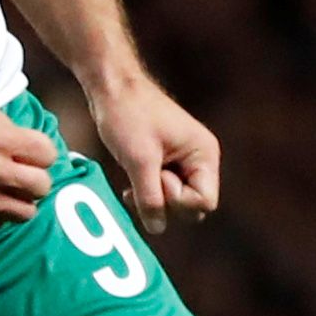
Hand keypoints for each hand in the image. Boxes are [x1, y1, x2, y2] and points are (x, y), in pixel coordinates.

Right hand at [0, 102, 56, 230]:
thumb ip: (15, 136)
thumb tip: (37, 155)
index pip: (48, 155)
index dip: (41, 153)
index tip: (31, 154)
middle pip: (42, 186)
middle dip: (35, 178)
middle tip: (21, 174)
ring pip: (26, 213)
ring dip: (20, 201)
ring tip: (7, 191)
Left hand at [87, 70, 220, 234]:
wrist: (111, 87)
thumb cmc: (128, 115)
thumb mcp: (139, 160)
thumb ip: (150, 198)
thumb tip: (157, 229)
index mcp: (204, 154)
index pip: (204, 202)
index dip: (178, 201)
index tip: (158, 178)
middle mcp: (199, 160)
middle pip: (192, 206)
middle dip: (166, 202)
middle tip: (143, 178)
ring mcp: (183, 162)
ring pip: (175, 203)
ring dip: (153, 199)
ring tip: (133, 180)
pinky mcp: (165, 164)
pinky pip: (162, 194)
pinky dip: (146, 194)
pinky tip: (129, 187)